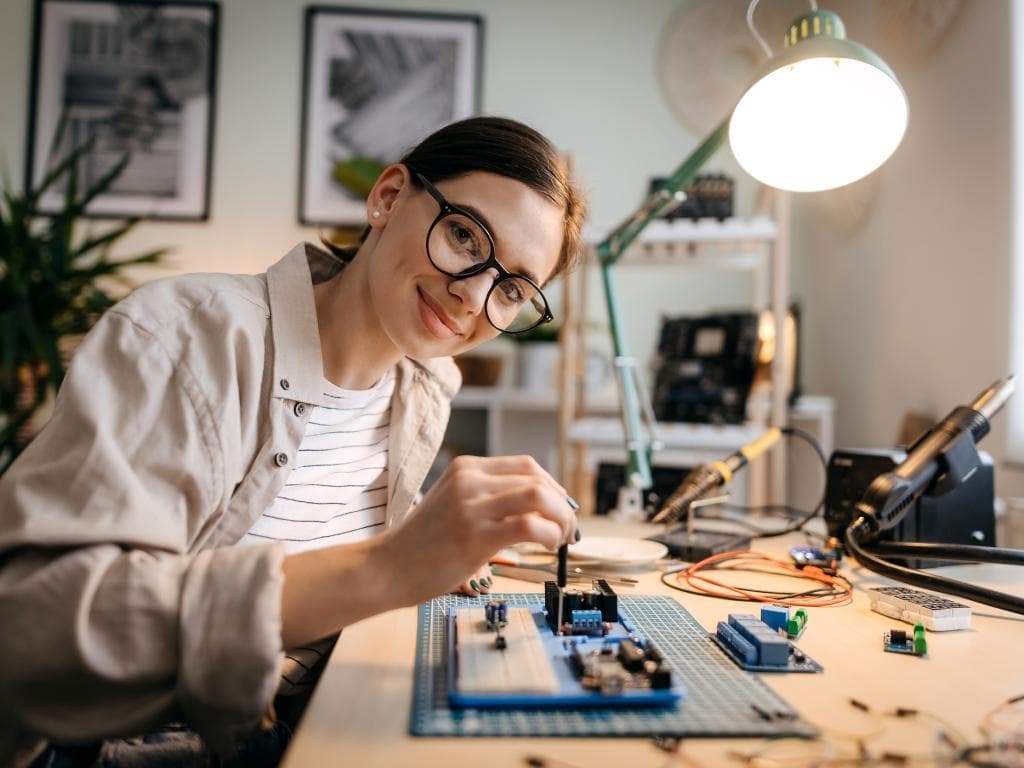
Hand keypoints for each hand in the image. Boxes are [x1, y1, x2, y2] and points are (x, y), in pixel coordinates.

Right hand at [379, 455, 576, 606]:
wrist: (387, 568)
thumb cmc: (422, 545)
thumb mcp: (453, 504)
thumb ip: (487, 499)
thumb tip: (537, 509)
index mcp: (466, 469)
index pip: (527, 466)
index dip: (554, 487)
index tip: (562, 509)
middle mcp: (470, 480)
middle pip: (538, 478)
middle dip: (563, 504)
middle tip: (568, 529)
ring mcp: (472, 505)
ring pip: (540, 497)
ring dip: (561, 519)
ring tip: (560, 540)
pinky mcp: (476, 535)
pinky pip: (530, 526)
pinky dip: (549, 535)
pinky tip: (548, 547)